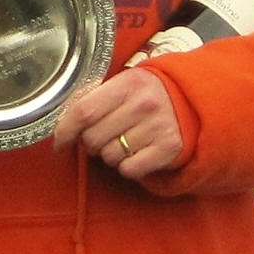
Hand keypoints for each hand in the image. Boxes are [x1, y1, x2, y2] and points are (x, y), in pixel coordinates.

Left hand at [54, 67, 182, 177]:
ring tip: (125, 141)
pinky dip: (128, 167)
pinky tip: (137, 152)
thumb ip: (96, 98)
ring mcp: (158, 127)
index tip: (60, 142)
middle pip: (93, 139)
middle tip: (104, 136)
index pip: (84, 112)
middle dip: (91, 143)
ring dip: (111, 155)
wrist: (192, 102)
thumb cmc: (149, 95)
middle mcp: (144, 104)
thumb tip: (63, 124)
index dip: (65, 131)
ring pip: (109, 157)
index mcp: (128, 83)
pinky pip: (129, 170)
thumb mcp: (125, 84)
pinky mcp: (168, 149)